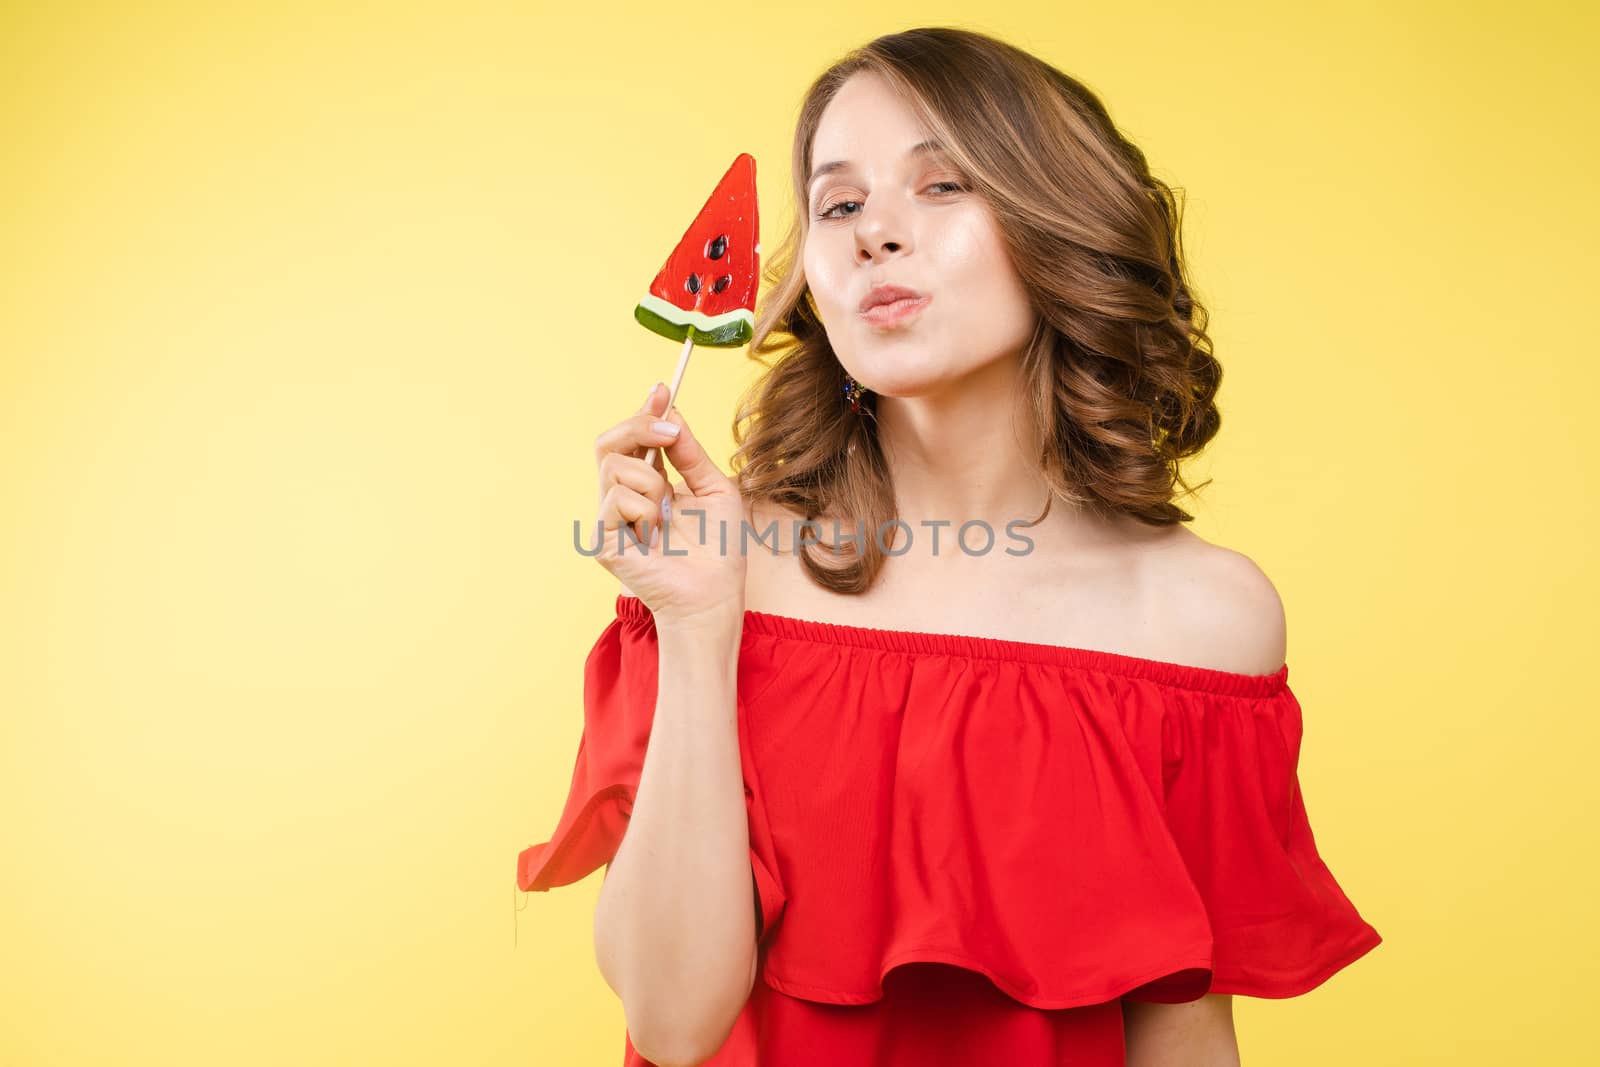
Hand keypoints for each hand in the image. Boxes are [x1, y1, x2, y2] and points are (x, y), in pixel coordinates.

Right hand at [590, 383, 747, 628]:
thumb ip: (691, 453)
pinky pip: (617, 499)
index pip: (632, 438)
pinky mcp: (603, 541)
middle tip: (670, 431)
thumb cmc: (718, 551)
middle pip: (608, 441)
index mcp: (648, 484)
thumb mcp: (715, 489)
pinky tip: (657, 537)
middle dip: (638, 425)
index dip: (643, 411)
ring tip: (669, 516)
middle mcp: (623, 498)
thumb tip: (673, 413)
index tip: (663, 388)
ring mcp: (610, 520)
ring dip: (653, 483)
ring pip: (616, 467)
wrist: (715, 596)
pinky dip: (647, 512)